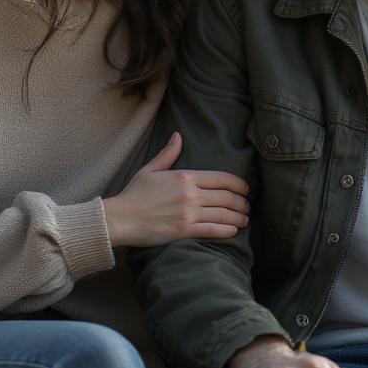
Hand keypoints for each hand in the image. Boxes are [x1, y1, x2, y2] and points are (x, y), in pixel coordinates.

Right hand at [103, 132, 249, 246]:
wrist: (120, 218)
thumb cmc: (134, 194)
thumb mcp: (150, 170)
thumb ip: (168, 154)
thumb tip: (178, 136)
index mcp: (185, 176)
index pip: (222, 178)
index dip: (239, 184)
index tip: (245, 189)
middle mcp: (190, 193)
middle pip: (227, 197)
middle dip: (242, 202)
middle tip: (247, 206)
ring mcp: (188, 213)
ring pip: (224, 214)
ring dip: (239, 217)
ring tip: (245, 219)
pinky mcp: (184, 230)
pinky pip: (213, 230)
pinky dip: (227, 230)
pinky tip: (234, 231)